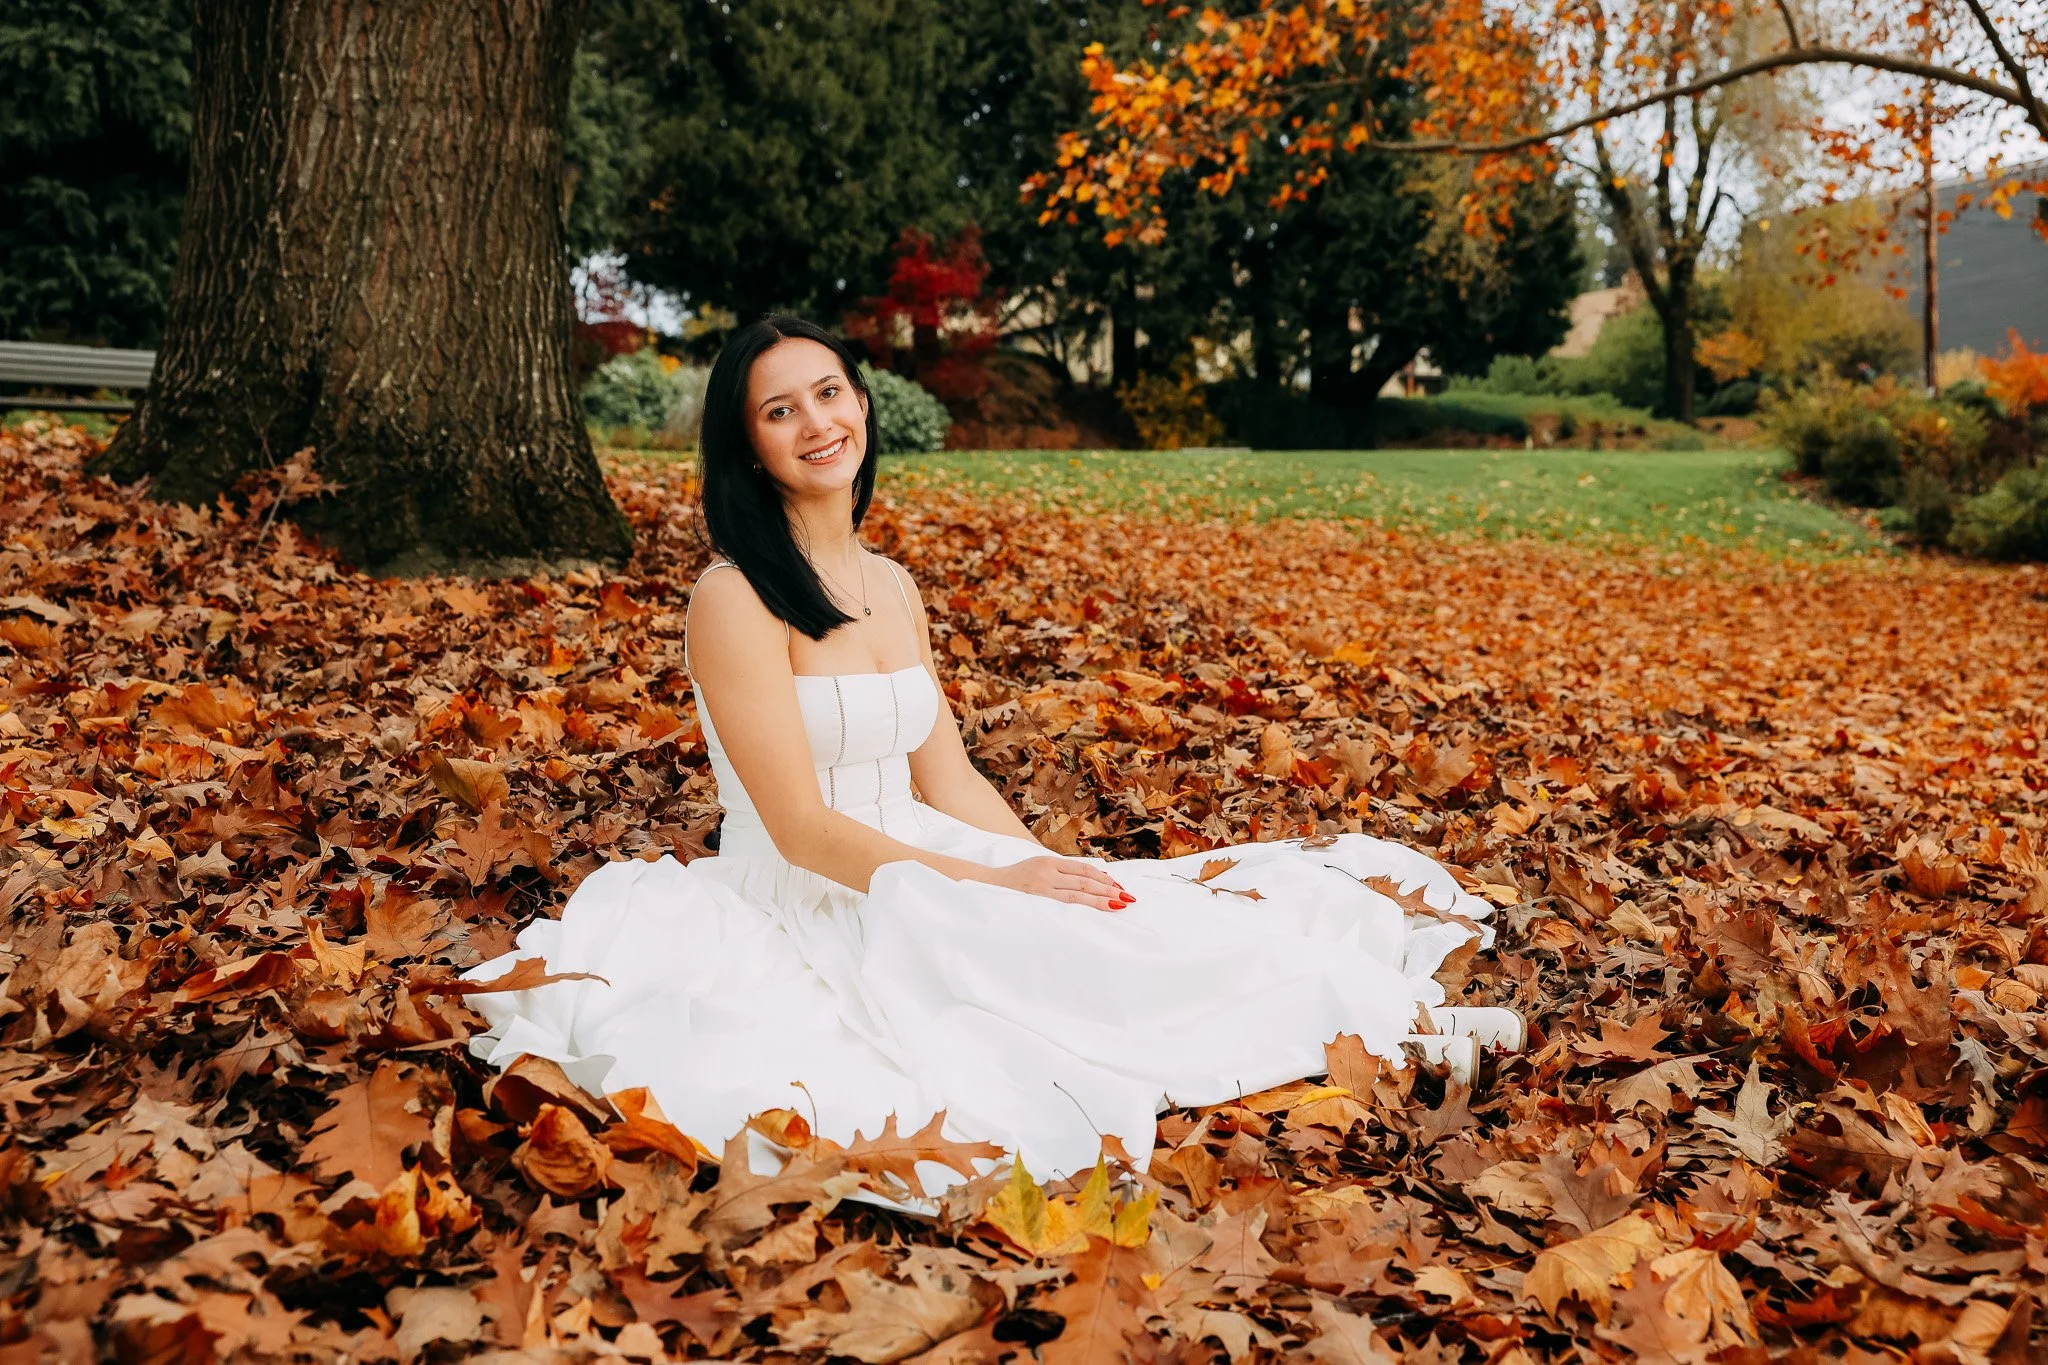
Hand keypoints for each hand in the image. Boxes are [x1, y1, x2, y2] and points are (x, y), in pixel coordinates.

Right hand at [980, 857, 1132, 911]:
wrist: (985, 886)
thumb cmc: (1013, 881)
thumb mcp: (1036, 869)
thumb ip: (1058, 874)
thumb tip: (1086, 881)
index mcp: (1049, 862)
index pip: (1083, 868)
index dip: (1102, 877)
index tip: (1118, 885)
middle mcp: (1047, 872)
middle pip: (1084, 879)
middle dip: (1107, 888)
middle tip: (1127, 896)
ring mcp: (1041, 886)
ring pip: (1078, 893)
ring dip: (1100, 899)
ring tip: (1118, 904)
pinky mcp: (1036, 899)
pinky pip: (1064, 904)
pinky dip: (1082, 907)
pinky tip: (1095, 909)